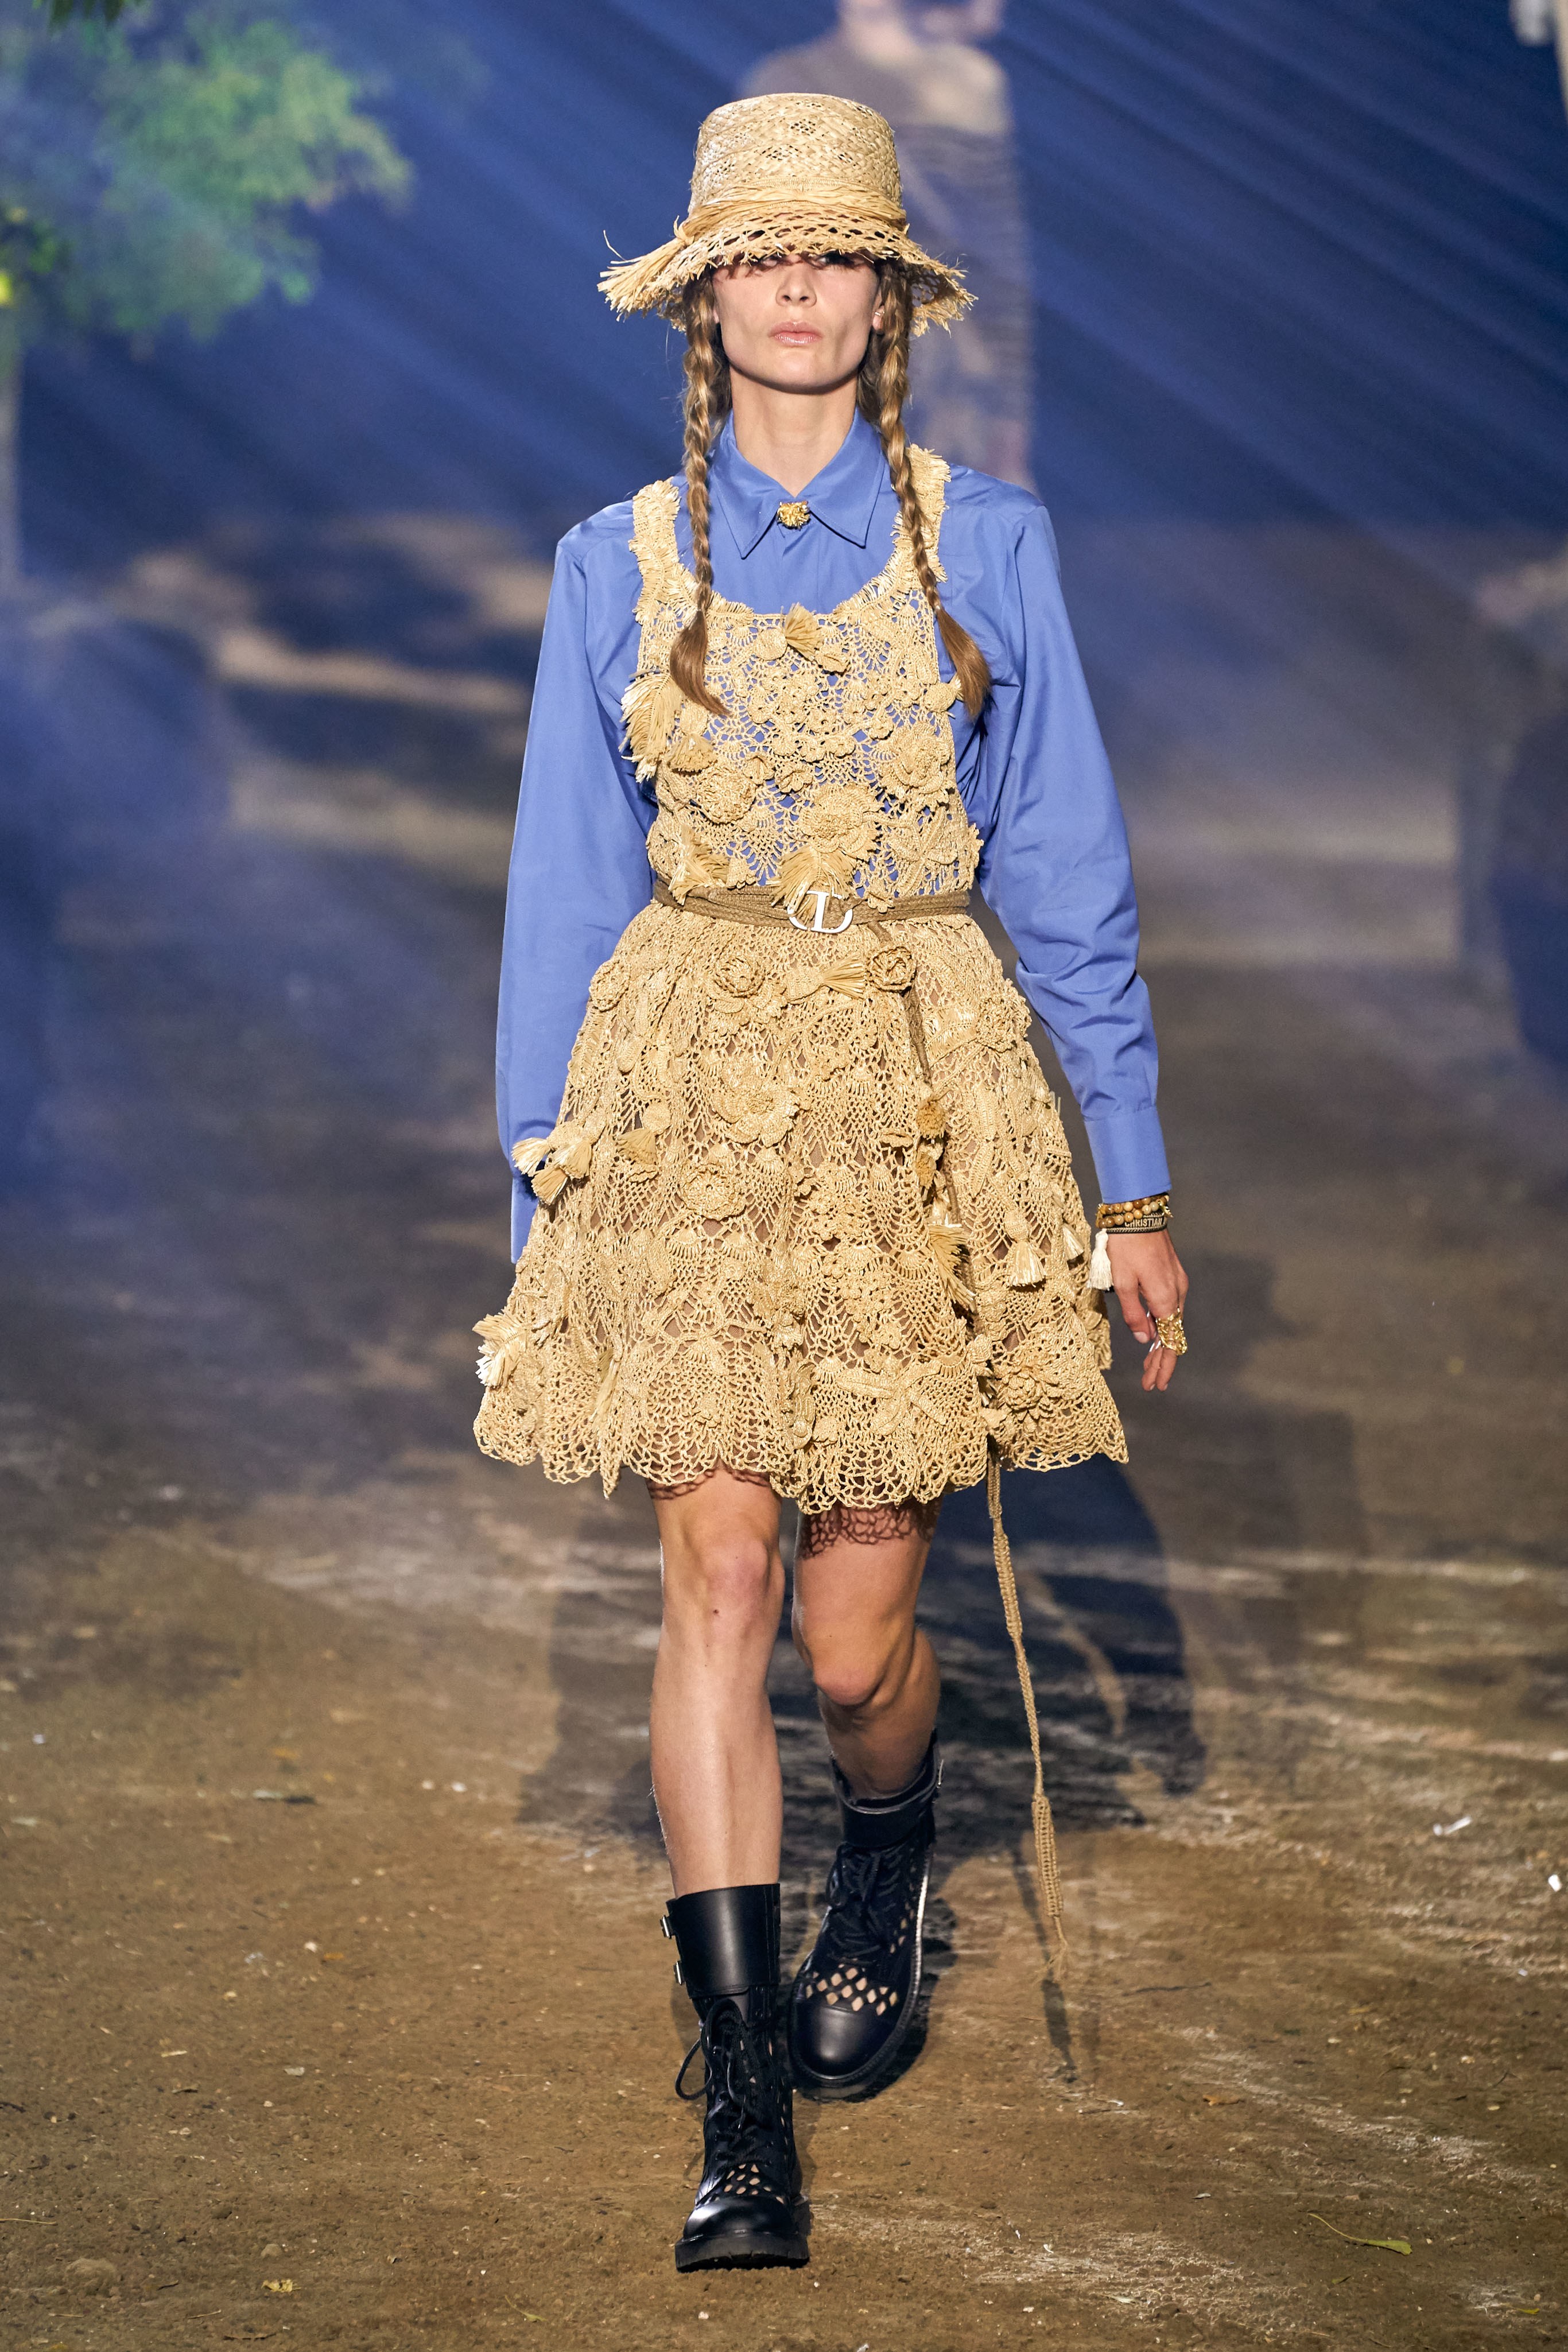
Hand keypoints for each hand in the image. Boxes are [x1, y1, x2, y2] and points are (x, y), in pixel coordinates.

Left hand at [1106, 1229, 1187, 1392]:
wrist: (1139, 1213)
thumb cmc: (1126, 1247)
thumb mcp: (1121, 1283)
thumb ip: (1133, 1314)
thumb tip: (1144, 1339)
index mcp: (1165, 1300)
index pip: (1169, 1343)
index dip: (1163, 1367)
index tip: (1156, 1385)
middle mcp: (1177, 1294)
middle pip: (1173, 1337)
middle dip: (1162, 1362)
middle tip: (1151, 1383)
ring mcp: (1177, 1284)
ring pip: (1172, 1323)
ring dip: (1162, 1345)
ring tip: (1150, 1364)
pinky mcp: (1173, 1276)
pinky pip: (1170, 1309)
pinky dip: (1163, 1326)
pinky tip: (1153, 1333)